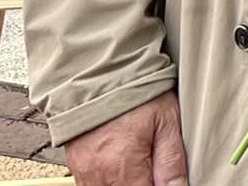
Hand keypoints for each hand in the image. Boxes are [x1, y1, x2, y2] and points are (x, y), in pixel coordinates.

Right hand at [65, 91, 186, 185]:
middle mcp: (99, 175)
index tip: (164, 179)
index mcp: (124, 167)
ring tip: (138, 165)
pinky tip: (122, 166)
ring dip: (125, 184)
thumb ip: (172, 161)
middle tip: (152, 168)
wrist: (101, 73)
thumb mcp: (167, 121)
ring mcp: (84, 172)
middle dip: (141, 184)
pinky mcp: (76, 166)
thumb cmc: (136, 92)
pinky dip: (108, 182)